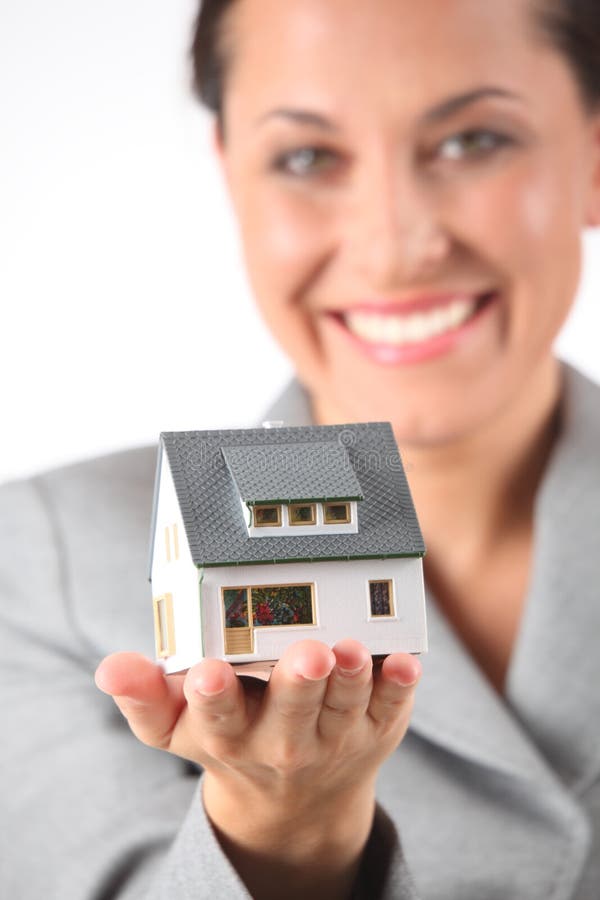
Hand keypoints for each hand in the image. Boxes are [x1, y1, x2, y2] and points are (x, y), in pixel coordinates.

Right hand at [95, 640, 420, 899]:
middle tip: (306, 653)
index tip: (207, 671)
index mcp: (230, 735)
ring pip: (343, 706)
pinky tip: (405, 662)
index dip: (211, 695)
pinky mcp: (374, 728)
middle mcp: (283, 741)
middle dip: (297, 683)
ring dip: (352, 680)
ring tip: (352, 650)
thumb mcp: (180, 729)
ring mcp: (334, 737)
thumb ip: (145, 697)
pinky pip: (390, 709)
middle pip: (290, 712)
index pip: (216, 716)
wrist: (296, 801)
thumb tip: (110, 668)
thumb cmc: (233, 741)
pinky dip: (399, 688)